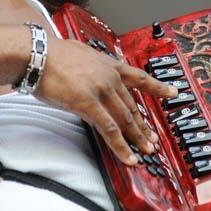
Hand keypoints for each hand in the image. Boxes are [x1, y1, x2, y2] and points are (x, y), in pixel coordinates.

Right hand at [36, 38, 177, 164]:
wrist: (37, 53)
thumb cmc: (49, 53)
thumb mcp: (79, 54)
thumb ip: (89, 66)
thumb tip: (88, 74)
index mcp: (107, 64)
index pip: (138, 77)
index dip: (157, 87)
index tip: (172, 92)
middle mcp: (109, 77)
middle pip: (132, 105)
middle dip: (144, 125)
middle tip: (153, 138)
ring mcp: (101, 91)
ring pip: (126, 119)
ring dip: (137, 138)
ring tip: (147, 150)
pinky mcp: (89, 104)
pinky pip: (110, 130)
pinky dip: (121, 146)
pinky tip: (129, 157)